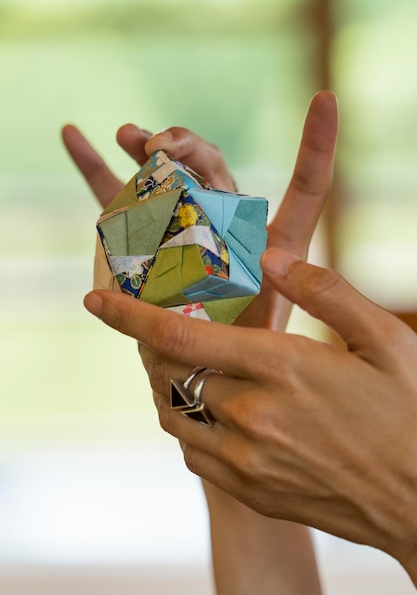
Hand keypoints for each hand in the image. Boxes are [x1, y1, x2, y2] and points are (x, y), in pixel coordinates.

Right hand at [62, 90, 337, 330]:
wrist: (200, 370)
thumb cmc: (239, 355)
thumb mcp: (264, 339)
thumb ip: (265, 316)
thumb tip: (265, 284)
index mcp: (269, 242)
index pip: (306, 189)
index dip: (317, 146)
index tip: (327, 99)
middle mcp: (226, 223)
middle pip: (214, 168)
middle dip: (189, 147)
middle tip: (161, 147)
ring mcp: (180, 224)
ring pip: (166, 173)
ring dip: (146, 147)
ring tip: (128, 134)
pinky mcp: (142, 236)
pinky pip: (118, 197)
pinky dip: (94, 168)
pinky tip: (73, 134)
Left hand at [84, 250, 416, 583]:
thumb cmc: (411, 411)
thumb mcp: (384, 338)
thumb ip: (323, 290)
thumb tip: (270, 258)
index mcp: (281, 369)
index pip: (180, 334)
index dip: (129, 316)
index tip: (96, 301)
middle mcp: (252, 417)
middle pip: (168, 371)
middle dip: (151, 343)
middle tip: (158, 324)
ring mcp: (246, 461)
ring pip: (172, 413)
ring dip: (166, 382)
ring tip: (183, 362)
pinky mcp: (251, 491)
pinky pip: (192, 451)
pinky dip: (187, 422)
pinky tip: (211, 409)